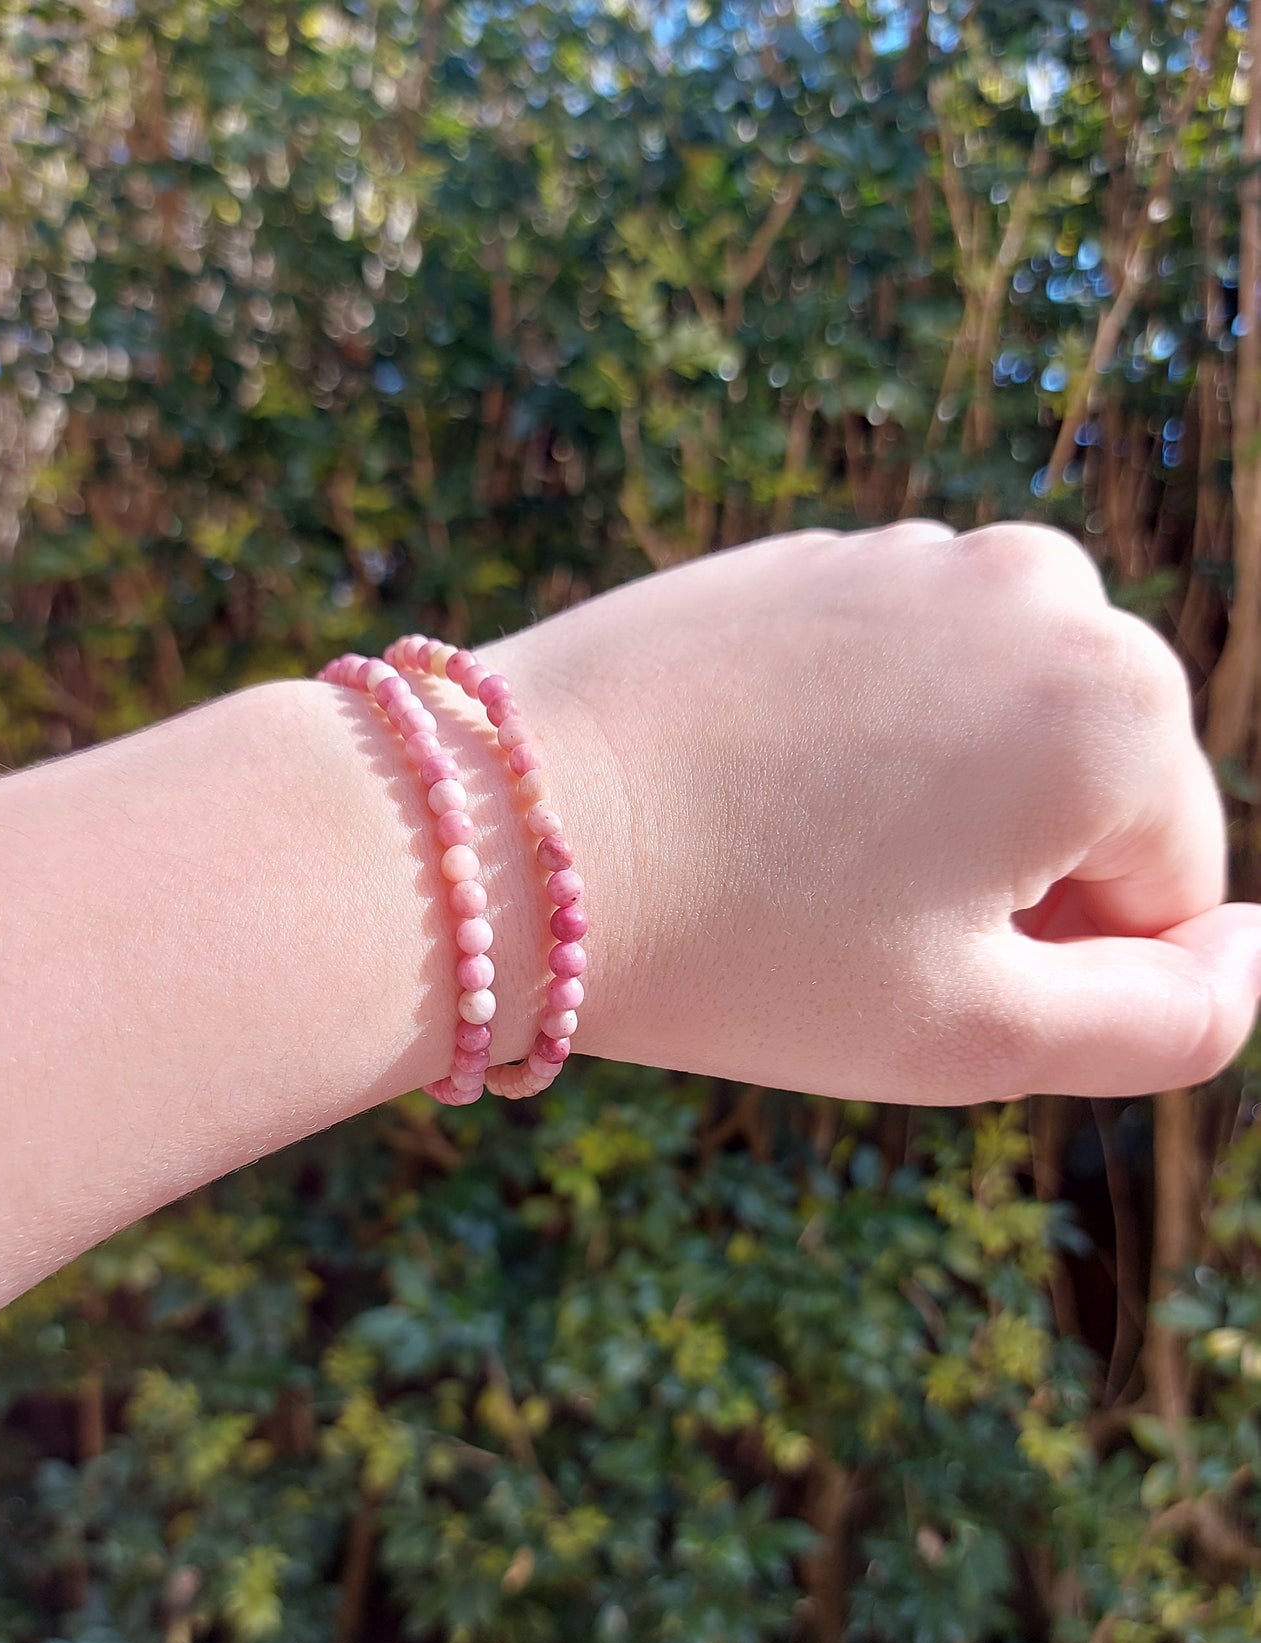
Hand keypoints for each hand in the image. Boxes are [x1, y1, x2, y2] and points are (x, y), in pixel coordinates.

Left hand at [486, 522, 1260, 1102]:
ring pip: (991, 737)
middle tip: (841, 912)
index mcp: (1116, 708)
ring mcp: (922, 554)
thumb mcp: (979, 1040)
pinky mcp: (819, 556)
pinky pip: (894, 683)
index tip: (900, 959)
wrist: (504, 827)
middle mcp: (1045, 591)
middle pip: (1090, 795)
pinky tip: (748, 788)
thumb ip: (1174, 1024)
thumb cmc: (747, 948)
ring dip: (927, 810)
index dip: (1043, 964)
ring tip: (790, 848)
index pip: (1164, 892)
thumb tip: (1260, 949)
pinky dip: (852, 747)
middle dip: (1000, 876)